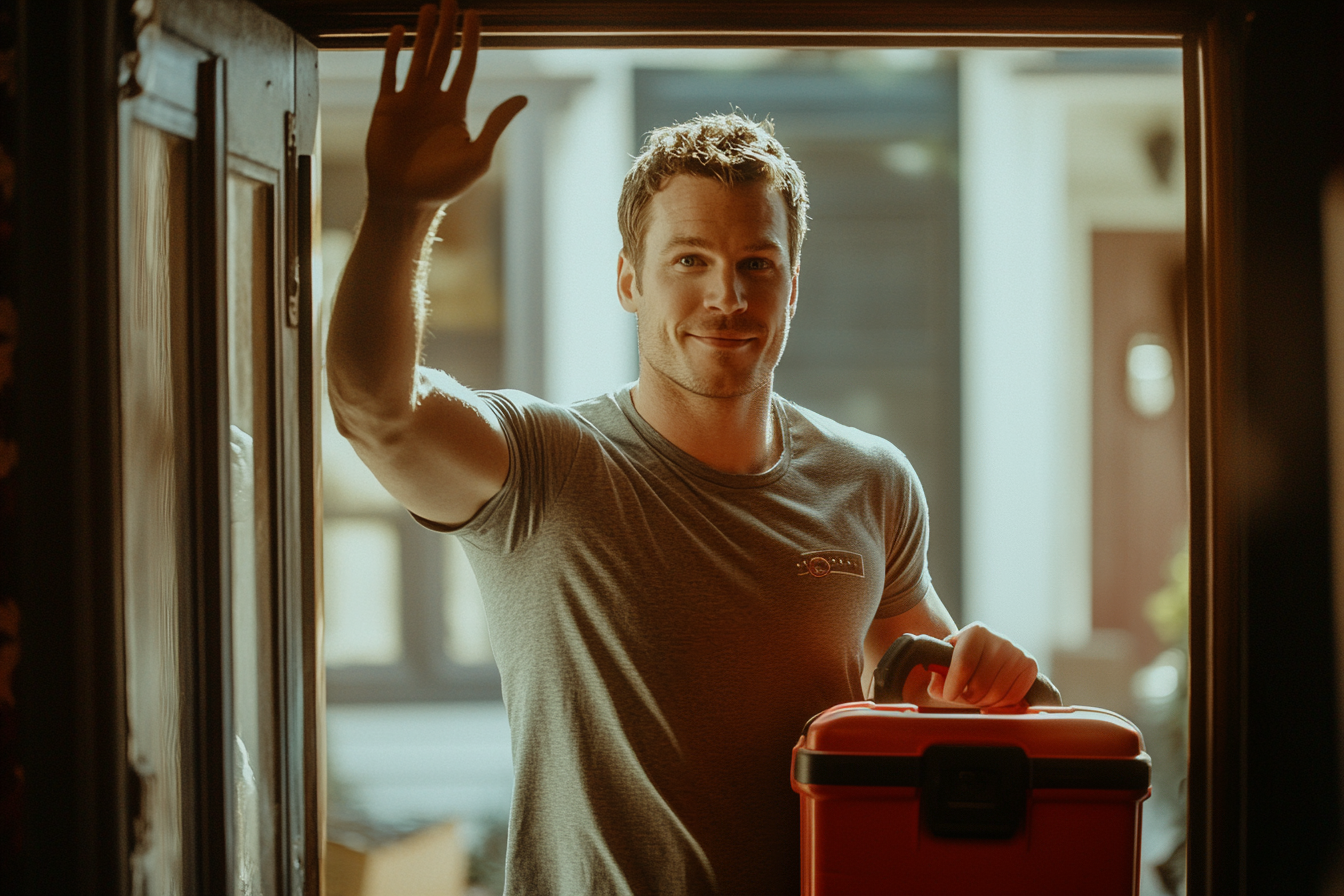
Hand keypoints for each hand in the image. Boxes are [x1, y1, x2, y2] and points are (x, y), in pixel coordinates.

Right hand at [366, 1, 526, 209]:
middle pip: (442, 55)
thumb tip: (523, 97)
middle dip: (447, 28)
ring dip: (423, 33)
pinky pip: (389, 72)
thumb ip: (497, 124)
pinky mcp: (386, 106)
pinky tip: (398, 31)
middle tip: (452, 0)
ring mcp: (409, 101)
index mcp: (456, 108)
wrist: (405, 200)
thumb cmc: (444, 185)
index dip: (470, 41)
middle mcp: (433, 99)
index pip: (465, 66)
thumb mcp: (478, 155)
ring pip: (417, 58)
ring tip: (429, 8)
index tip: (474, 16)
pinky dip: (392, 52)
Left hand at [926, 623, 1038, 707]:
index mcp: (975, 632)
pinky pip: (1014, 697)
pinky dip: (1000, 704)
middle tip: (965, 696)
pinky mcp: (1030, 665)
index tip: (948, 695)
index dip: (954, 685)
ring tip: (978, 697)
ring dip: (983, 703)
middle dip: (968, 698)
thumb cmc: (962, 659)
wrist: (988, 652)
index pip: (964, 664)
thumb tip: (939, 689)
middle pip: (981, 683)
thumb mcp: (946, 662)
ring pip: (997, 693)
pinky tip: (993, 697)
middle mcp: (999, 639)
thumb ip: (937, 677)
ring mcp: (1017, 652)